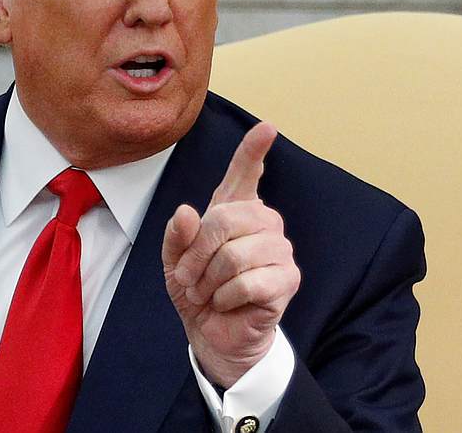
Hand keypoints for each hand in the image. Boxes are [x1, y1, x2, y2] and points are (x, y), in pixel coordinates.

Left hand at [161, 122, 300, 388]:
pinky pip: (247, 282)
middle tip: (188, 277)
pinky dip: (224, 297)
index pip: (245, 174)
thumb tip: (186, 211)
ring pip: (235, 254)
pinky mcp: (287, 279)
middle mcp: (263, 222)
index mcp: (235, 211)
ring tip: (207, 292)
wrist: (212, 333)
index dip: (253, 150)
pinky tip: (226, 303)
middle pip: (224, 219)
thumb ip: (176, 235)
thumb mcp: (174, 260)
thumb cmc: (197, 289)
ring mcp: (280, 249)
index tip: (266, 128)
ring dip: (209, 280)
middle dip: (196, 254)